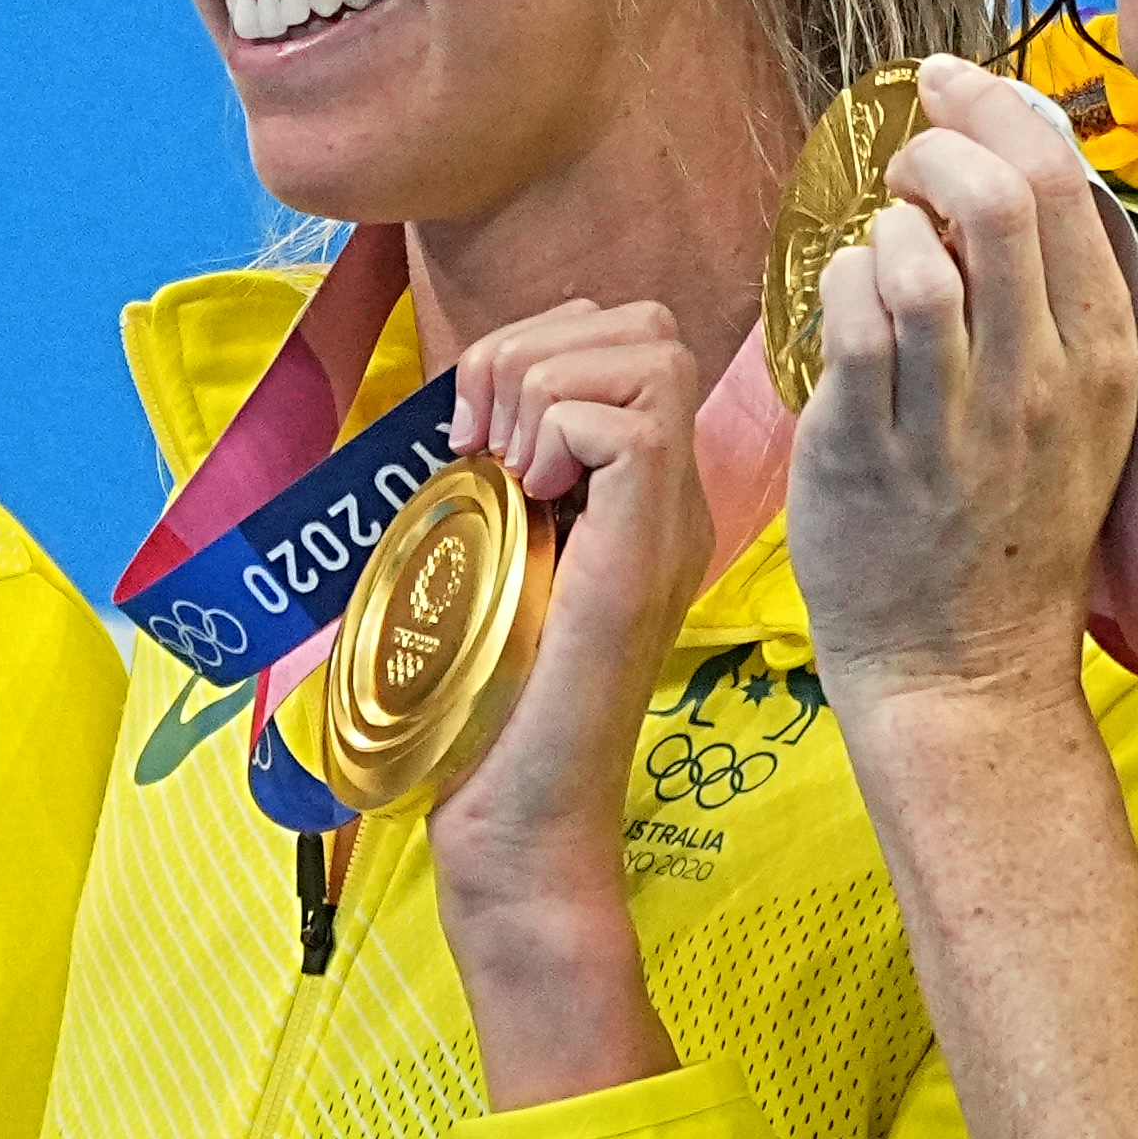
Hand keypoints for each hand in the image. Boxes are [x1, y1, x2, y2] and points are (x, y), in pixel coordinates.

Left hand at [419, 296, 727, 923]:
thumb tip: (469, 399)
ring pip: (647, 352)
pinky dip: (558, 435)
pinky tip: (528, 502)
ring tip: (503, 473)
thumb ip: (497, 478)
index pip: (624, 339)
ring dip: (542, 386)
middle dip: (536, 348)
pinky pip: (633, 422)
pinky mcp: (647, 553)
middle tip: (481, 443)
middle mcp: (668, 498)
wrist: (516, 813)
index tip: (471, 436)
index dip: (535, 348)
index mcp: (636, 494)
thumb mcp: (487, 555)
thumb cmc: (487, 704)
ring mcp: (667, 523)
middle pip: (646, 325)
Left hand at [783, 50, 1137, 709]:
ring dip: (883, 222)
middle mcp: (1040, 383)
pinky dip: (838, 283)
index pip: (1066, 190)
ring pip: (921, 260)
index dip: (1002, 113)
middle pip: (1002, 202)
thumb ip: (1053, 306)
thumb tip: (1004, 183)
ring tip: (875, 238)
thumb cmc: (1009, 532)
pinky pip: (850, 326)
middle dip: (940, 142)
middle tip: (905, 153)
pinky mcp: (868, 453)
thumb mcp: (1076, 414)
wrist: (966, 668)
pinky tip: (840, 293)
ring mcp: (954, 420)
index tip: (954, 88)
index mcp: (1103, 360)